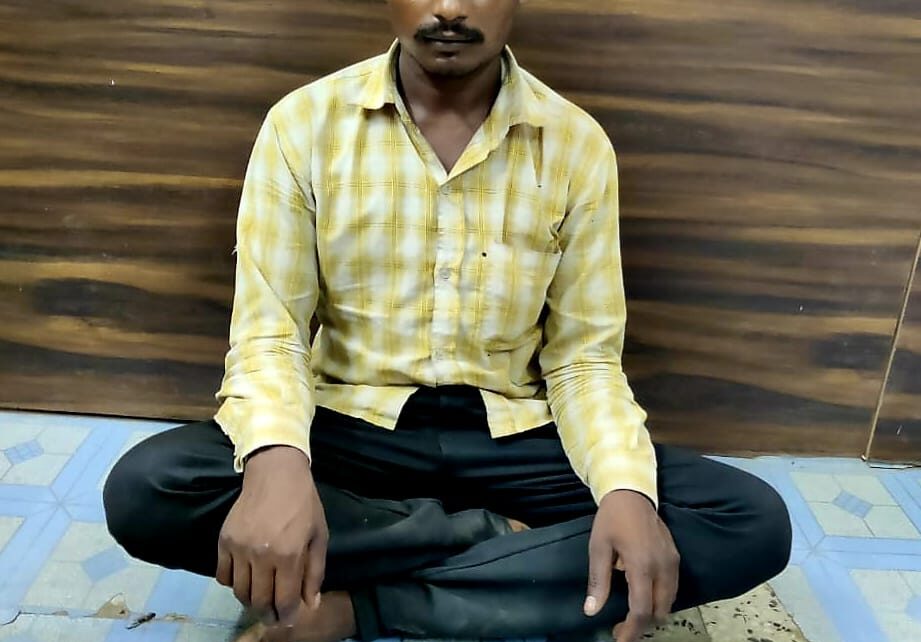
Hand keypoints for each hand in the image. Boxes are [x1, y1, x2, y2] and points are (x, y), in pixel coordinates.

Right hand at [217, 446, 327, 624]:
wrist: (276, 473)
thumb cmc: (303, 504)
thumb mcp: (318, 536)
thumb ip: (314, 572)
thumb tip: (310, 604)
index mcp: (288, 555)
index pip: (284, 599)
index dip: (286, 615)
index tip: (287, 619)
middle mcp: (261, 555)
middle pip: (259, 600)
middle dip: (268, 613)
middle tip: (273, 615)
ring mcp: (239, 548)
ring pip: (240, 591)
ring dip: (250, 600)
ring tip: (260, 598)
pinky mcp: (224, 541)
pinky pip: (223, 575)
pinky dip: (232, 583)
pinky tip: (245, 578)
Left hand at [583, 490, 678, 641]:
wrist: (632, 494)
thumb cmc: (611, 520)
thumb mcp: (598, 548)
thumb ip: (598, 581)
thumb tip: (591, 611)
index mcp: (642, 565)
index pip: (641, 610)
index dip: (631, 630)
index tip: (619, 640)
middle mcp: (663, 567)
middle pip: (658, 611)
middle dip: (641, 625)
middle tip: (620, 627)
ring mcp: (673, 563)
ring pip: (669, 602)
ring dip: (652, 613)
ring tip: (630, 616)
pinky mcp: (676, 558)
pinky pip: (672, 589)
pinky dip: (660, 600)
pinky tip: (644, 597)